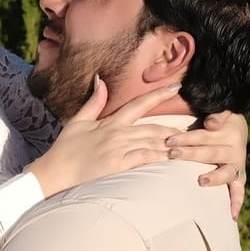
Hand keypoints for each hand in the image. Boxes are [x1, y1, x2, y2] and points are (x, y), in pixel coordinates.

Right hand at [26, 79, 180, 196]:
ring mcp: (118, 149)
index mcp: (110, 122)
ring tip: (188, 143)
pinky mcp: (118, 166)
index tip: (175, 87)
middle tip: (193, 126)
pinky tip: (171, 157)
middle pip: (153, 126)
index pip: (139, 104)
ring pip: (152, 142)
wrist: (55, 171)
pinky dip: (159, 156)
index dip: (158, 95)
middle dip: (174, 126)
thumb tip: (100, 79)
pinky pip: (144, 158)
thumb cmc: (65, 148)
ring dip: (171, 142)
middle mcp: (117, 133)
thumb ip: (94, 101)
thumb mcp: (78, 120)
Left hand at [166, 111, 248, 218]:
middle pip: (211, 153)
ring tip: (201, 181)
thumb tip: (211, 124)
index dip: (187, 138)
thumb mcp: (220, 111)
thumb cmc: (220, 118)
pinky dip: (236, 202)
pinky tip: (231, 216)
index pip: (205, 136)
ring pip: (226, 173)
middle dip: (190, 154)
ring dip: (213, 177)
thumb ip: (217, 114)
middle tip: (172, 154)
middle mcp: (236, 150)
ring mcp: (237, 165)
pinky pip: (239, 191)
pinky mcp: (239, 177)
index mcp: (229, 132)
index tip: (169, 140)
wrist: (236, 127)